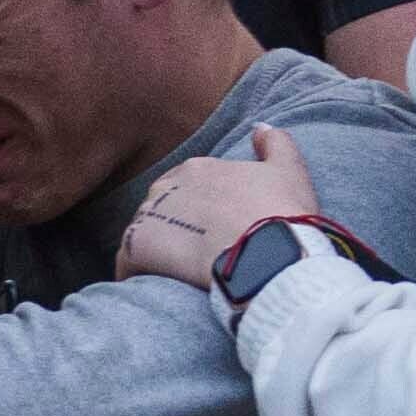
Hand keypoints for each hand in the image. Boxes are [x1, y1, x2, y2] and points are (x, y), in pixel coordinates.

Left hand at [111, 126, 326, 289]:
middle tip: (194, 256)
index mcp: (199, 169)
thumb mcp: (289, 170)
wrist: (269, 255)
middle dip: (171, 229)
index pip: (185, 187)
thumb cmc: (283, 215)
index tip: (212, 232)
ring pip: (143, 233)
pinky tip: (152, 287)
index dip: (198, 212)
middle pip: (160, 208)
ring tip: (175, 275)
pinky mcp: (139, 246)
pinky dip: (135, 274)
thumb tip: (259, 128)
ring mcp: (151, 214)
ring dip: (154, 252)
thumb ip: (275, 143)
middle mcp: (169, 185)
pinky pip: (126, 262)